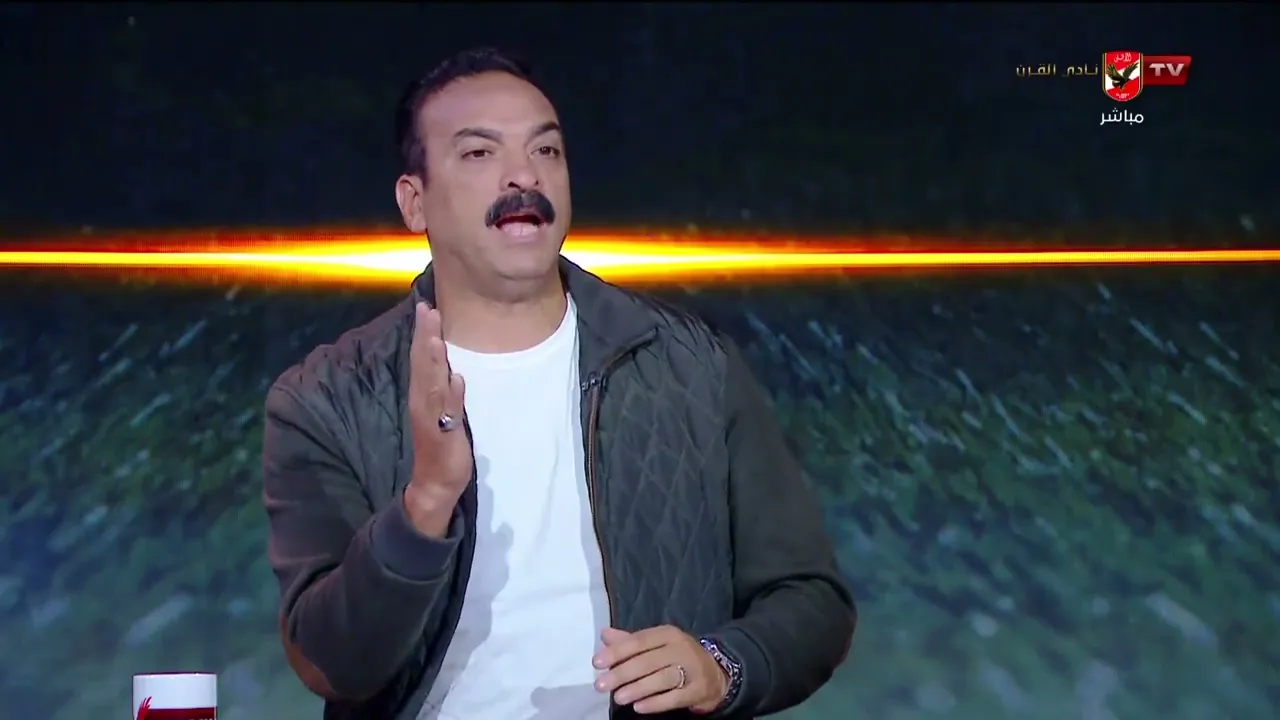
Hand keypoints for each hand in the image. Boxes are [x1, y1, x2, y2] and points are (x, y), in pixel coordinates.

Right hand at [405, 303, 471, 517]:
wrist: (435, 483)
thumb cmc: (441, 446)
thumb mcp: (446, 414)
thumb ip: (448, 394)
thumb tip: (456, 373)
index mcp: (423, 395)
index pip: (422, 358)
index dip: (423, 332)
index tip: (426, 306)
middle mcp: (423, 402)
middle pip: (423, 364)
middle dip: (425, 336)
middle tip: (428, 308)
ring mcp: (432, 418)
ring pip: (432, 383)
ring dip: (433, 359)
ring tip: (434, 334)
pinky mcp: (444, 434)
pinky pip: (448, 411)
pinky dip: (451, 394)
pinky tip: (455, 377)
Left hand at [593, 626, 727, 714]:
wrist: (715, 674)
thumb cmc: (677, 657)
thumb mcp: (656, 645)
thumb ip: (630, 642)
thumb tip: (604, 634)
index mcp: (667, 634)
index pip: (638, 641)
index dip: (616, 652)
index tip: (596, 663)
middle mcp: (681, 648)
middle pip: (647, 661)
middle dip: (621, 673)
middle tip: (601, 685)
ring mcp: (692, 668)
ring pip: (662, 678)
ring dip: (637, 688)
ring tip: (618, 698)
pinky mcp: (699, 689)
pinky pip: (675, 697)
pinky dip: (656, 703)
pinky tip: (639, 707)